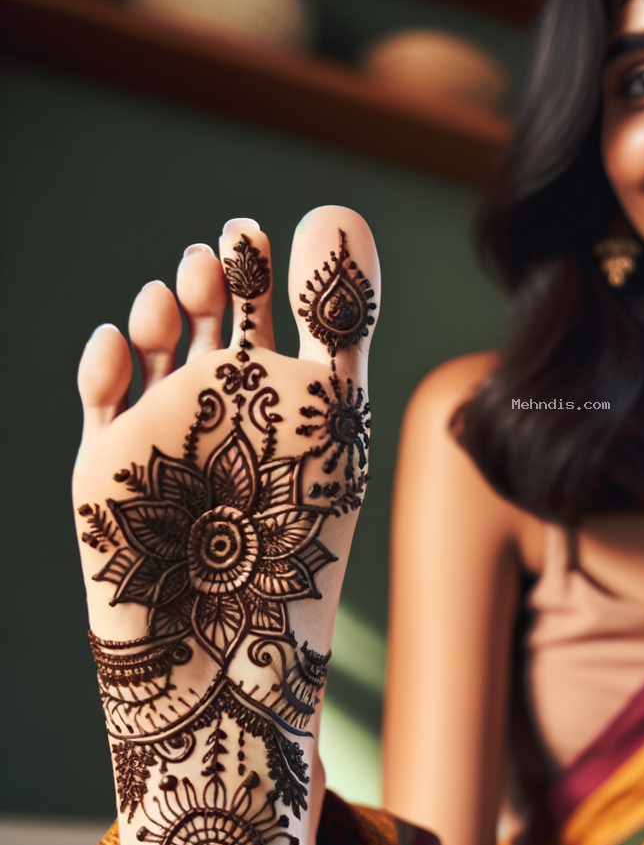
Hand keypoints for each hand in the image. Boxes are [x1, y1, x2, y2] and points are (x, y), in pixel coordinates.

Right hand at [73, 207, 378, 844]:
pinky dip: (106, 361)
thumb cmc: (300, 525)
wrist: (234, 633)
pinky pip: (100, 394)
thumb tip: (342, 211)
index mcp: (283, 389)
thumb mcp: (332, 410)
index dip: (261, 266)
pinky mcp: (109, 458)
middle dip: (211, 279)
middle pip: (212, 315)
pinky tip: (123, 345)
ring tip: (177, 298)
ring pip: (153, 342)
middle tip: (217, 259)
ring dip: (162, 310)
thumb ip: (339, 318)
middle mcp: (226, 401)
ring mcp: (166, 425)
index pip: (270, 308)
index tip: (258, 233)